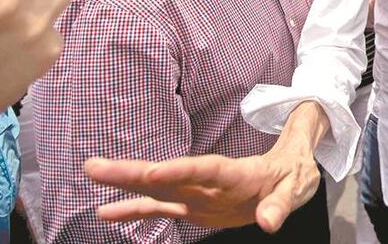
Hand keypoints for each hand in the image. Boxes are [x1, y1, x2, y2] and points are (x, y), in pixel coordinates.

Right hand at [86, 138, 320, 232]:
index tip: (153, 172)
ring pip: (156, 188)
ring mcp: (197, 192)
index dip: (180, 170)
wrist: (288, 171)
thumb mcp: (295, 189)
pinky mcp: (192, 205)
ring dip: (124, 184)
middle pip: (168, 175)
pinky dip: (134, 209)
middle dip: (133, 172)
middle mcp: (208, 180)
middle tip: (95, 165)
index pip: (205, 170)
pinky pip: (160, 207)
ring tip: (93, 172)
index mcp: (235, 172)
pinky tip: (106, 211)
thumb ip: (280, 206)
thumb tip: (267, 222)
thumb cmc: (292, 177)